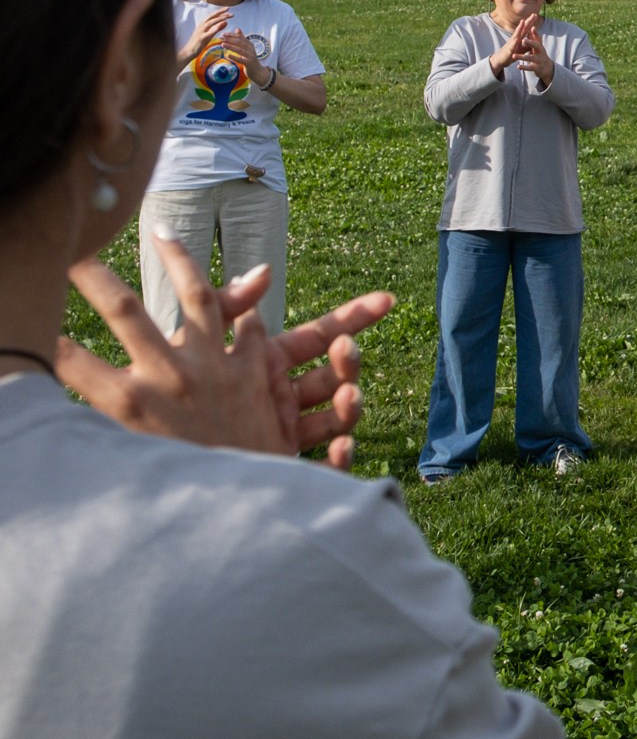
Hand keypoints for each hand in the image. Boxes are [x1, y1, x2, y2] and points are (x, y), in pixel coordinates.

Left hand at [54, 235, 394, 469]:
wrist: (149, 466)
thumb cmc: (166, 398)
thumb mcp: (198, 345)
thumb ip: (227, 305)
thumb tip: (263, 271)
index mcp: (268, 363)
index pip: (320, 336)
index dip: (354, 316)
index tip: (385, 300)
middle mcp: (282, 395)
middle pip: (333, 374)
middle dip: (350, 360)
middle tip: (347, 348)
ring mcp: (284, 431)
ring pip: (335, 416)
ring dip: (349, 404)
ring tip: (347, 395)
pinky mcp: (280, 467)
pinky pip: (322, 465)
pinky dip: (338, 458)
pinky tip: (342, 449)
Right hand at [180, 7, 232, 66]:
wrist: (189, 51)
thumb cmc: (200, 42)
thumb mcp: (210, 34)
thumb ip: (217, 28)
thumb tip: (226, 22)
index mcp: (203, 24)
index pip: (212, 16)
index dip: (220, 12)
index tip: (228, 8)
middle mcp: (201, 25)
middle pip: (211, 17)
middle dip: (220, 13)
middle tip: (229, 10)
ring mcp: (201, 31)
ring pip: (210, 23)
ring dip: (218, 19)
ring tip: (226, 17)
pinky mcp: (201, 38)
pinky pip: (208, 33)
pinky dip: (214, 29)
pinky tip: (220, 27)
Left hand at [218, 28, 269, 86]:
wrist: (257, 71)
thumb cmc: (250, 59)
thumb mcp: (247, 48)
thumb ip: (242, 39)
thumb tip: (237, 29)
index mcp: (249, 44)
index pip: (240, 37)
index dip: (231, 35)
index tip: (223, 34)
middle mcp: (250, 48)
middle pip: (239, 42)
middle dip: (229, 40)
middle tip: (220, 39)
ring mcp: (250, 56)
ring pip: (239, 49)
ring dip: (230, 46)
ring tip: (222, 44)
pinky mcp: (249, 63)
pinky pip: (241, 59)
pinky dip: (234, 57)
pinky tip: (228, 55)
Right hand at [487, 16, 530, 77]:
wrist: (501, 60)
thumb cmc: (512, 53)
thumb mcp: (522, 48)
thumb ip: (528, 44)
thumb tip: (536, 40)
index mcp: (519, 38)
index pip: (525, 29)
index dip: (530, 22)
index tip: (536, 15)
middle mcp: (515, 38)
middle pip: (522, 29)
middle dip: (527, 21)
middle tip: (534, 14)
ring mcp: (511, 43)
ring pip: (516, 34)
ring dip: (519, 28)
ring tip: (523, 21)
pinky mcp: (509, 50)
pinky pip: (512, 46)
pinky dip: (514, 42)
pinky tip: (516, 39)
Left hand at [514, 14, 554, 85]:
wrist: (548, 68)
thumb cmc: (540, 54)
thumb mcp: (538, 46)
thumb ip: (535, 38)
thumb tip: (532, 27)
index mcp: (540, 46)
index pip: (538, 38)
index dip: (535, 33)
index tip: (532, 27)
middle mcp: (540, 52)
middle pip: (536, 46)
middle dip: (530, 43)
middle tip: (523, 40)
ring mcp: (539, 60)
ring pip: (530, 58)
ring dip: (522, 57)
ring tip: (514, 55)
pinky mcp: (536, 68)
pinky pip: (529, 67)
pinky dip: (524, 67)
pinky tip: (518, 66)